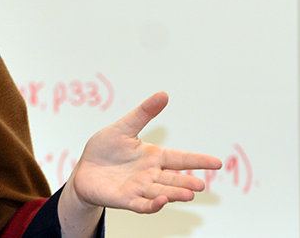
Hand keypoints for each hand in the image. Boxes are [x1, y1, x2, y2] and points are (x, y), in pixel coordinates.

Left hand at [67, 92, 222, 213]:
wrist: (83, 170)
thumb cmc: (104, 150)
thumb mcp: (123, 128)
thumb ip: (143, 114)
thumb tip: (163, 94)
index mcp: (153, 157)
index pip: (181, 158)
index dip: (198, 161)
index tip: (217, 163)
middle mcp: (150, 174)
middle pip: (173, 179)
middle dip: (187, 183)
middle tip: (201, 186)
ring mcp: (139, 188)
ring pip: (161, 192)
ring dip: (174, 194)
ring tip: (189, 195)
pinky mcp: (125, 199)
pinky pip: (142, 204)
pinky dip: (152, 205)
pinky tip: (161, 202)